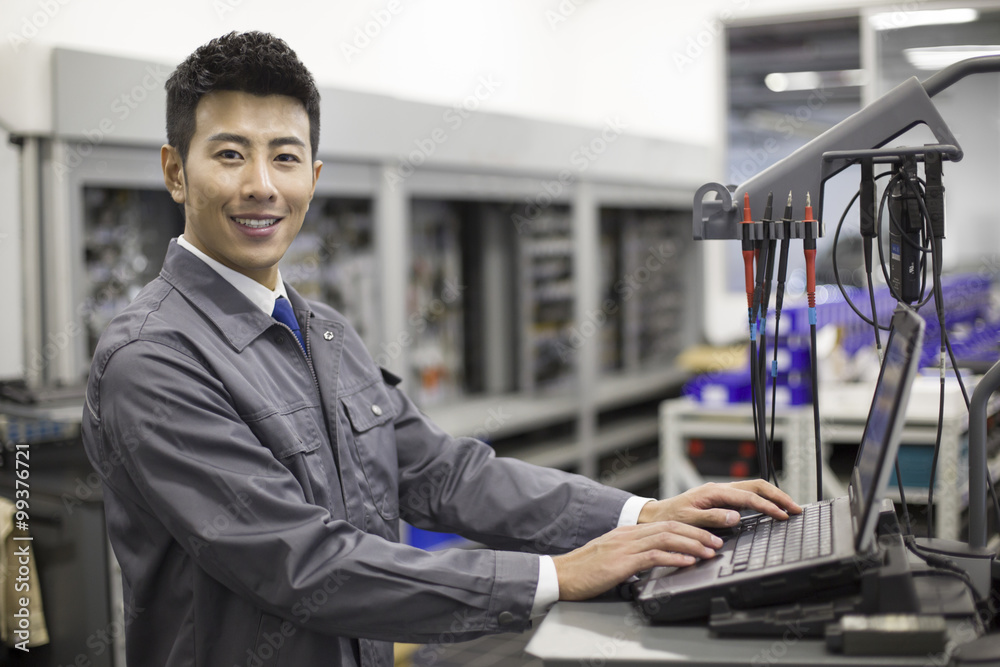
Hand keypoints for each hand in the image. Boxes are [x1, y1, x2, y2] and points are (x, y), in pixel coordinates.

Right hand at [551, 521, 722, 600]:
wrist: (562, 574)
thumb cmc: (585, 569)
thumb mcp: (613, 556)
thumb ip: (633, 555)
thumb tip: (655, 560)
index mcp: (627, 532)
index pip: (665, 524)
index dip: (690, 529)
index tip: (707, 536)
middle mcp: (628, 535)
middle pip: (670, 527)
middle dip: (697, 534)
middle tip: (716, 541)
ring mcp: (625, 547)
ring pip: (665, 539)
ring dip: (691, 545)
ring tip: (708, 551)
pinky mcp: (621, 562)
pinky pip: (652, 557)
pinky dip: (673, 558)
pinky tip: (686, 562)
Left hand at [638, 480, 801, 527]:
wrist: (658, 516)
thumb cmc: (671, 518)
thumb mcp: (689, 520)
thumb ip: (712, 518)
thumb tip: (736, 517)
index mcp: (713, 492)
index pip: (748, 496)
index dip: (768, 506)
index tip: (783, 515)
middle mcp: (720, 489)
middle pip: (757, 486)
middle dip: (778, 496)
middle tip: (796, 509)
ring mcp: (722, 492)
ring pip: (754, 489)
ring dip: (773, 497)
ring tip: (790, 508)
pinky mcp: (722, 499)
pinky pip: (747, 496)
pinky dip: (763, 500)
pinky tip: (771, 508)